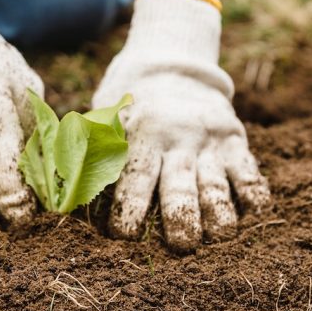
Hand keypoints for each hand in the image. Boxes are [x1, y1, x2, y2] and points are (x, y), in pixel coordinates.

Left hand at [93, 0, 269, 250]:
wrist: (171, 65)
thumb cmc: (129, 103)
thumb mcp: (105, 115)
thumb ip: (88, 149)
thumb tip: (58, 193)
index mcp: (139, 135)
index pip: (133, 178)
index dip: (128, 210)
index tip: (123, 234)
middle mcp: (175, 139)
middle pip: (178, 187)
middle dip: (179, 220)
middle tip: (179, 245)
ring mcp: (207, 140)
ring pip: (216, 185)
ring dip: (217, 216)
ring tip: (215, 235)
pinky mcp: (234, 139)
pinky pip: (249, 171)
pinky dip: (252, 194)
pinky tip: (249, 209)